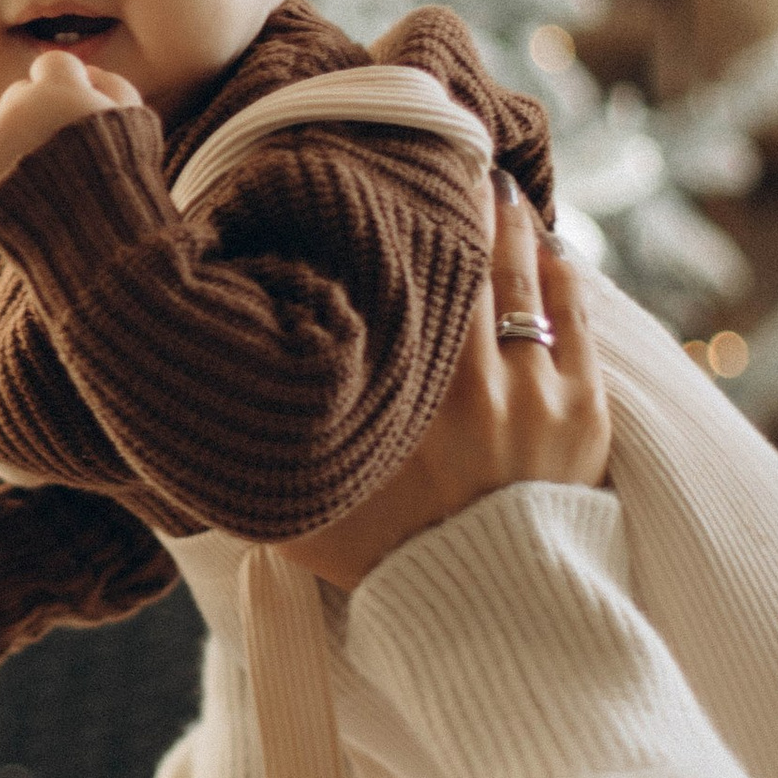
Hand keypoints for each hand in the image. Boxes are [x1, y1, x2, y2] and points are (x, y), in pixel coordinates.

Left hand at [0, 51, 142, 212]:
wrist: (93, 241)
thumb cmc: (122, 180)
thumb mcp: (137, 124)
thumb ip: (113, 86)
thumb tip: (86, 72)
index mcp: (58, 88)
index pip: (52, 65)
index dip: (66, 86)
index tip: (73, 112)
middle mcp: (16, 106)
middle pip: (20, 96)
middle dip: (36, 116)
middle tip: (59, 155)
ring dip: (11, 144)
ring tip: (41, 182)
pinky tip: (20, 195)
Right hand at [279, 181, 608, 591]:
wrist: (494, 625)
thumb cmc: (389, 570)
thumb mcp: (300, 515)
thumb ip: (257, 460)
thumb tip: (194, 421)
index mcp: (403, 393)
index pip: (405, 278)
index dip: (399, 219)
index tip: (387, 175)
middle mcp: (471, 378)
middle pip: (470, 258)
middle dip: (460, 199)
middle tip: (446, 152)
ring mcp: (535, 391)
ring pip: (526, 277)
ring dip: (511, 225)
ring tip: (495, 186)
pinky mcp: (583, 412)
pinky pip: (575, 317)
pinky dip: (560, 273)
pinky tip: (549, 244)